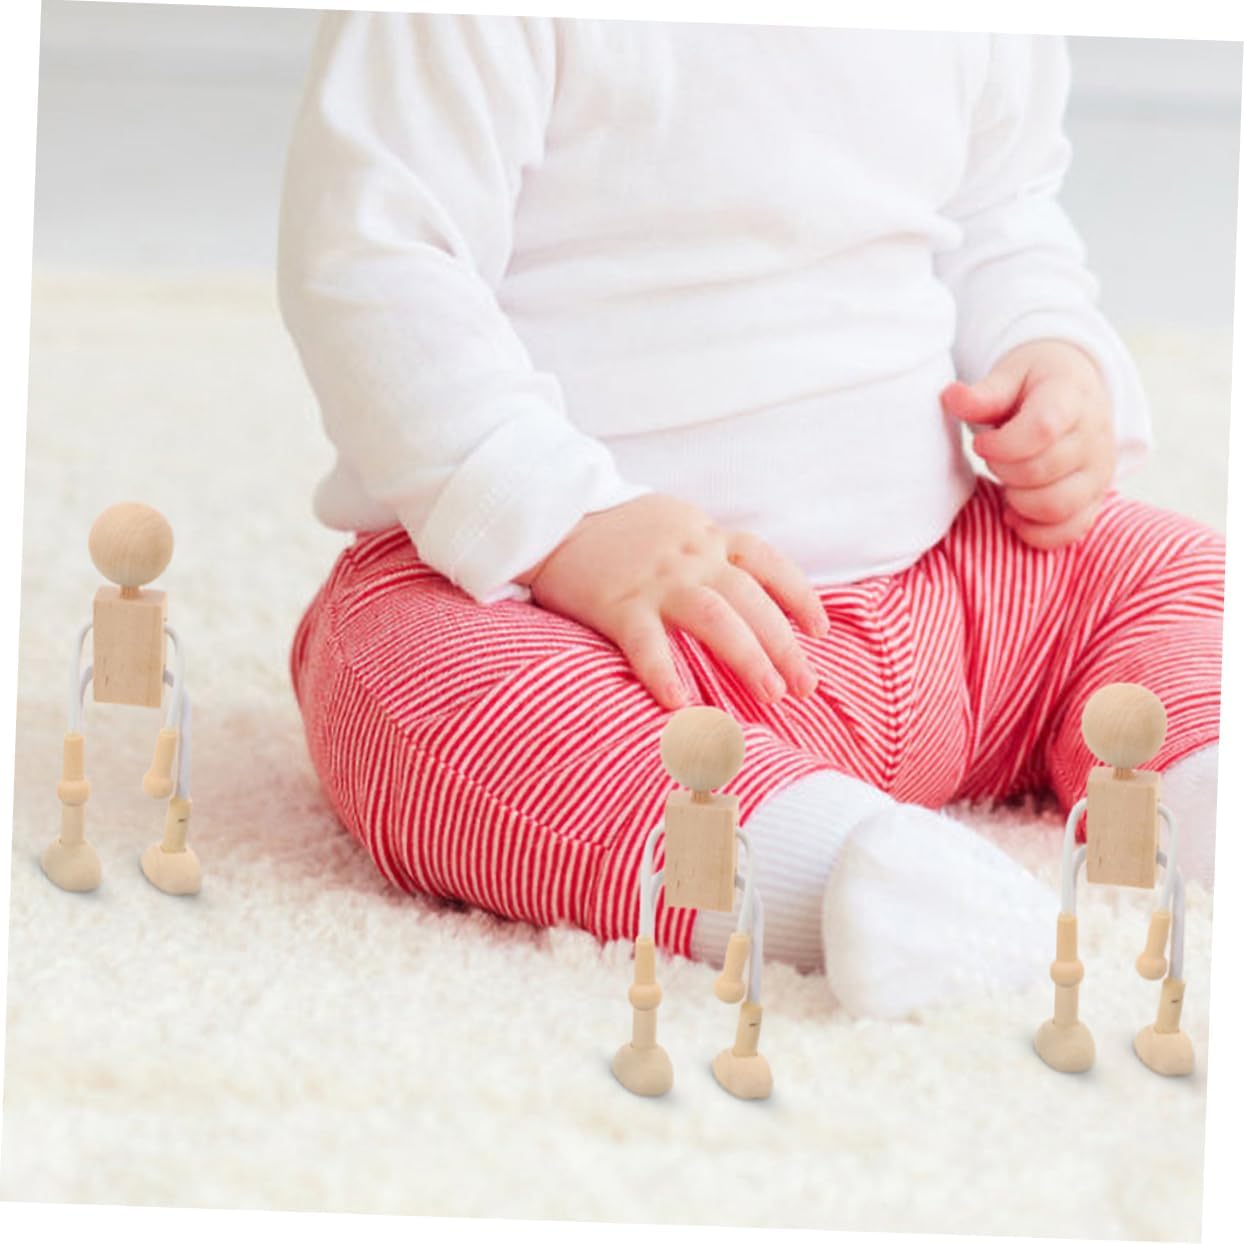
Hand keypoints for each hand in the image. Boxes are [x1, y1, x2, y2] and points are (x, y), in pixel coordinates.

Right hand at [516, 493, 828, 710]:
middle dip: (785, 645)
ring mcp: (656, 581)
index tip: (819, 632)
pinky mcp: (617, 604)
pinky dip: (665, 674)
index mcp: (706, 537)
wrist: (552, 513)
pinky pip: (647, 644)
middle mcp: (691, 557)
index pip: (768, 562)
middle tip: (806, 687)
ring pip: (717, 619)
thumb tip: (741, 588)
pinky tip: (682, 705)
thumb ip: (708, 548)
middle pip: (752, 600)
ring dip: (749, 657)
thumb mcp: (674, 521)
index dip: (799, 596)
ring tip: (771, 695)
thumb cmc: (616, 527)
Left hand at [940, 339, 1115, 549]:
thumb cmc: (1036, 384)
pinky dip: (1035, 531)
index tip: (980, 442)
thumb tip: (951, 397)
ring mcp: (1098, 472)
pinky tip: (1014, 512)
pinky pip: (1069, 531)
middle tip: (992, 459)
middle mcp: (1093, 437)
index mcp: (1071, 397)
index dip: (1001, 445)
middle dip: (1002, 470)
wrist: (1076, 392)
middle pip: (1041, 471)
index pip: (1041, 429)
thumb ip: (983, 394)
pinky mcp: (1096, 499)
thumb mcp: (1010, 375)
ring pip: (1055, 506)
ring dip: (1017, 501)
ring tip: (1006, 482)